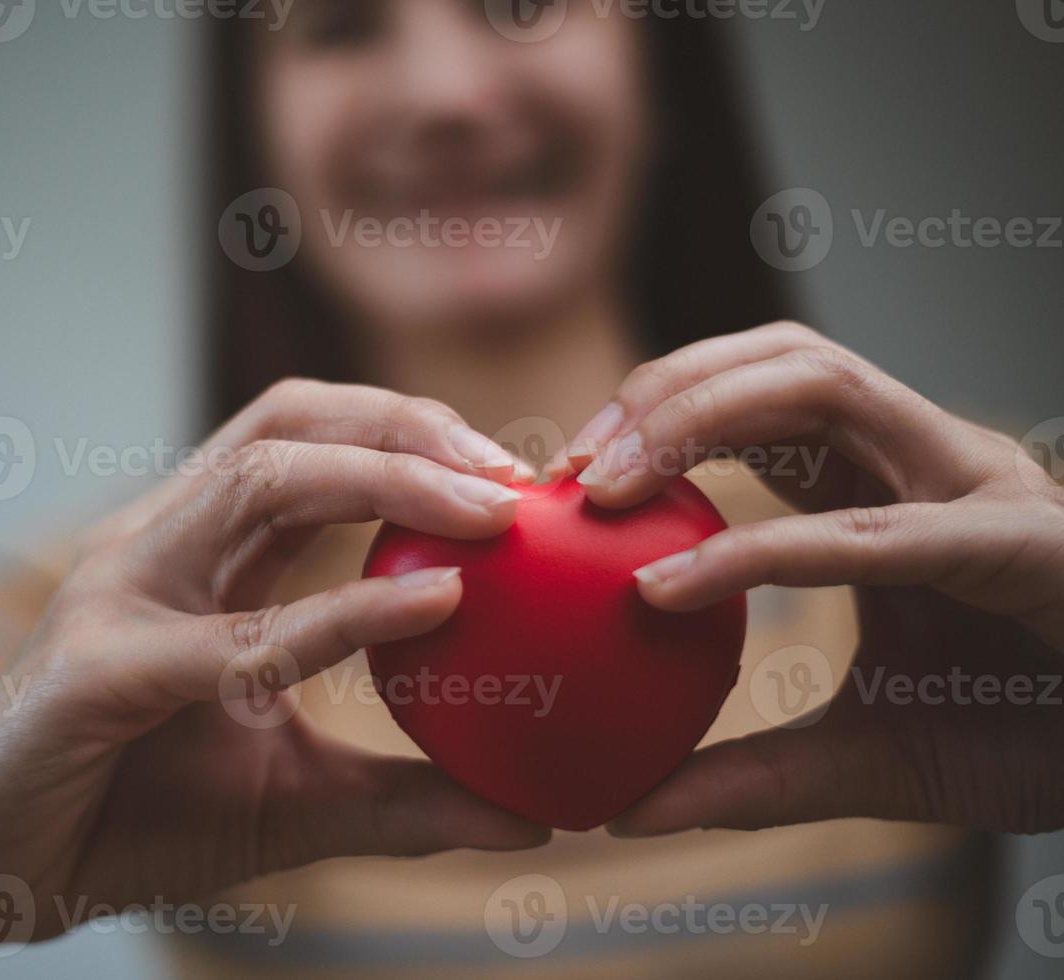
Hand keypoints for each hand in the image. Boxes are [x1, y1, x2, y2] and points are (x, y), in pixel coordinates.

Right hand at [0, 380, 547, 950]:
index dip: (415, 438)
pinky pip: (234, 631)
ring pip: (261, 479)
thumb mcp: (296, 799)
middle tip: (518, 475)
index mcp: (200, 554)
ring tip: (493, 509)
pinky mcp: (93, 668)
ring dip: (389, 476)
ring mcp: (119, 592)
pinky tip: (430, 604)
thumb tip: (532, 814)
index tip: (521, 483)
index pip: (310, 444)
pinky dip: (341, 611)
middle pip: (290, 424)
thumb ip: (406, 795)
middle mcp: (158, 544)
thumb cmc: (132, 818)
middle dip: (411, 427)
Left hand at [562, 322, 1063, 835]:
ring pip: (821, 387)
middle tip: (566, 469)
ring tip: (603, 489)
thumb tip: (628, 812)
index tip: (563, 477)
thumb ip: (754, 776)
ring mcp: (981, 488)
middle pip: (779, 360)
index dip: (658, 413)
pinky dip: (763, 550)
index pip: (763, 400)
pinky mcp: (1026, 544)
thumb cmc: (1035, 741)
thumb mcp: (868, 758)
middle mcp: (935, 462)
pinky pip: (873, 531)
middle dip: (662, 393)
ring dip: (695, 421)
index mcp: (898, 485)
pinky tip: (669, 586)